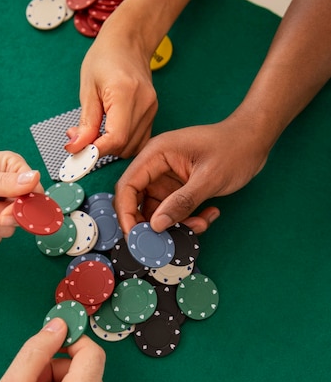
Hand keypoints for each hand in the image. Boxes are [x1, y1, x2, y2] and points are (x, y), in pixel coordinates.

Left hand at [64, 14, 157, 158]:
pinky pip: (138, 141)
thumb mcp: (87, 88)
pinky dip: (121, 144)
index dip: (96, 151)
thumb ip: (85, 122)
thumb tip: (76, 148)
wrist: (128, 43)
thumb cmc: (105, 59)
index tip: (78, 155)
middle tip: (81, 138)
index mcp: (126, 93)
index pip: (115, 137)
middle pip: (123, 146)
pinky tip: (109, 133)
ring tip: (95, 133)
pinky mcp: (152, 115)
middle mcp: (144, 104)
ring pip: (131, 148)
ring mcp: (151, 111)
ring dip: (110, 148)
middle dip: (100, 149)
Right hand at [114, 114, 268, 234]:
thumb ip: (181, 202)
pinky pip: (174, 211)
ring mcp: (167, 178)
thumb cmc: (235, 148)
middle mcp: (156, 166)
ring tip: (200, 223)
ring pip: (157, 211)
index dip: (126, 214)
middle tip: (167, 240)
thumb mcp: (209, 178)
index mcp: (156, 154)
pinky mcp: (178, 188)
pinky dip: (187, 220)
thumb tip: (156, 225)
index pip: (127, 186)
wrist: (255, 140)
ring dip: (175, 224)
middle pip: (137, 202)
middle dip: (151, 224)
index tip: (136, 236)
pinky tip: (208, 215)